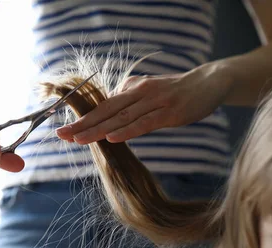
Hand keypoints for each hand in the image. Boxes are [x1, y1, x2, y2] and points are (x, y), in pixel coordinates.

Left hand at [55, 64, 232, 143]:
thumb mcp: (151, 91)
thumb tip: (114, 104)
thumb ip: (132, 97)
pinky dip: (127, 130)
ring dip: (99, 129)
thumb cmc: (179, 91)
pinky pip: (145, 123)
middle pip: (106, 111)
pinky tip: (112, 138)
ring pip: (121, 118)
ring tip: (79, 139)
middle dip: (83, 124)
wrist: (209, 83)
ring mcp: (155, 102)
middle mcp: (140, 93)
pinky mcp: (169, 112)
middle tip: (62, 135)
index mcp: (133, 89)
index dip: (84, 118)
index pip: (103, 106)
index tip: (64, 130)